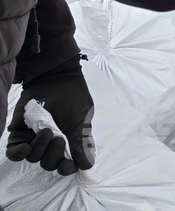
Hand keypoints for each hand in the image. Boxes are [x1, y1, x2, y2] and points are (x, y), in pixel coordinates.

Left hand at [6, 57, 94, 175]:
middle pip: (49, 163)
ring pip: (33, 158)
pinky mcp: (19, 134)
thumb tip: (87, 165)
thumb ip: (81, 143)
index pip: (65, 164)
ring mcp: (34, 139)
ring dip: (40, 148)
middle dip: (54, 155)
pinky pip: (14, 153)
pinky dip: (19, 153)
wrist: (56, 78)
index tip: (67, 165)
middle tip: (59, 139)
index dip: (65, 168)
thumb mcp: (81, 121)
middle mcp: (50, 144)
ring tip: (47, 131)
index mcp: (68, 142)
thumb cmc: (73, 97)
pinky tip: (26, 146)